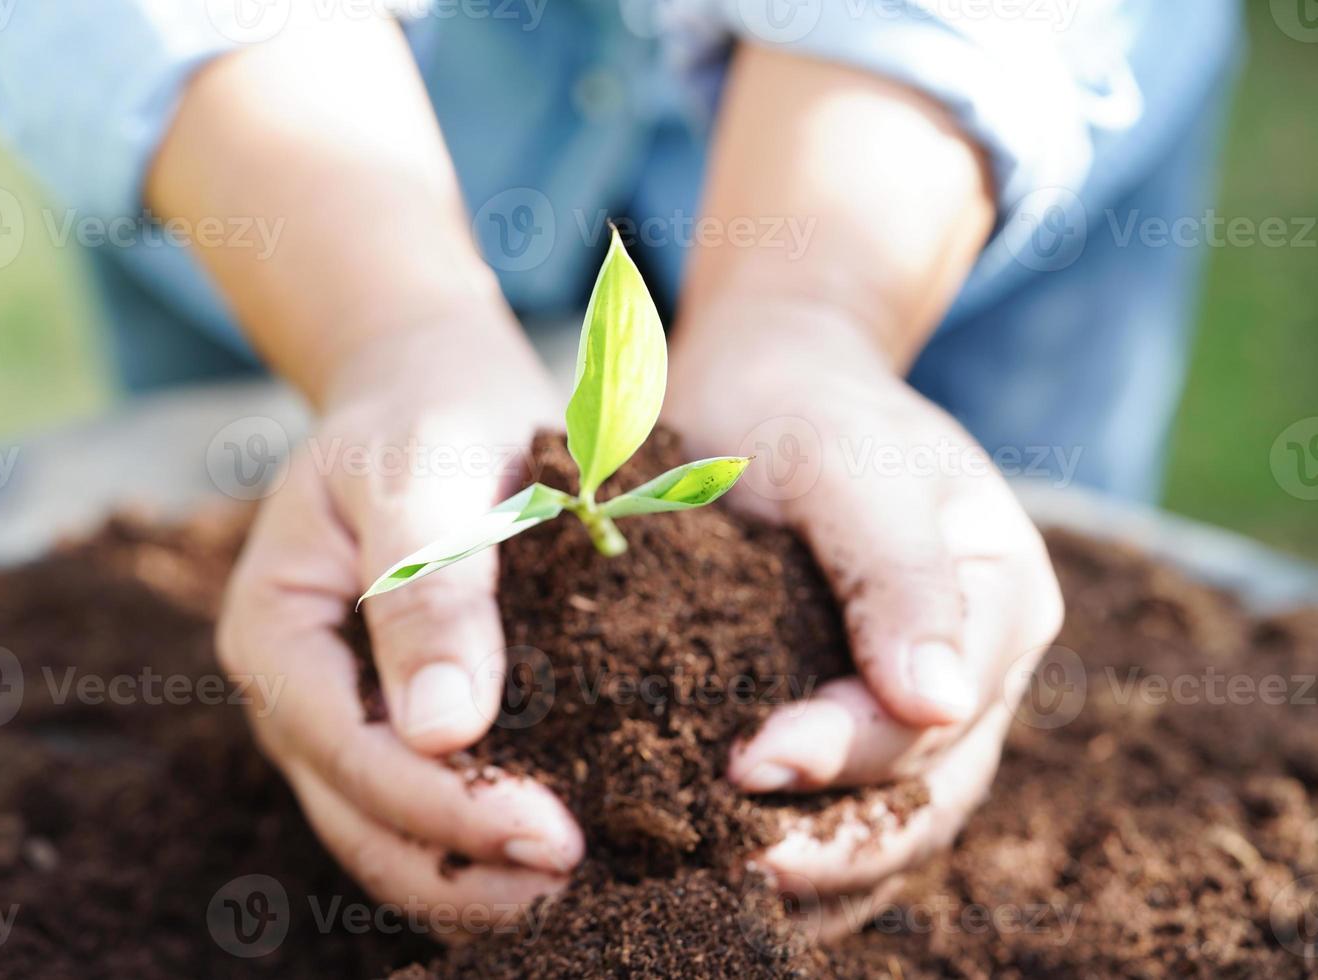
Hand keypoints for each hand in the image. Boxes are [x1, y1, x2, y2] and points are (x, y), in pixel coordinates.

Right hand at [216, 316, 583, 938]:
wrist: (432, 394)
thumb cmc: (426, 417)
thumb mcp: (422, 475)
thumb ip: (427, 591)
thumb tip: (444, 734)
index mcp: (273, 632)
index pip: (350, 754)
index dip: (447, 808)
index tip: (553, 836)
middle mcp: (295, 692)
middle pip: (361, 819)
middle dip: (464, 869)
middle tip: (578, 887)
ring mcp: (339, 712)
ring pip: (390, 832)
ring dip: (476, 875)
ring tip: (580, 894)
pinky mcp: (394, 716)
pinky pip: (428, 801)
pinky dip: (485, 834)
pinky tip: (562, 851)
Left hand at [664, 304, 1064, 943]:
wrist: (772, 378)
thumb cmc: (806, 404)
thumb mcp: (850, 460)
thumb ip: (898, 572)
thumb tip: (941, 704)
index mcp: (1000, 599)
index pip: (930, 715)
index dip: (841, 754)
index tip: (742, 767)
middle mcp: (976, 665)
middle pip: (921, 793)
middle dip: (827, 841)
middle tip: (725, 865)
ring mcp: (921, 695)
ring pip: (887, 816)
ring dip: (812, 862)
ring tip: (716, 888)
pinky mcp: (856, 704)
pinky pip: (842, 796)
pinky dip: (791, 834)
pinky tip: (721, 862)